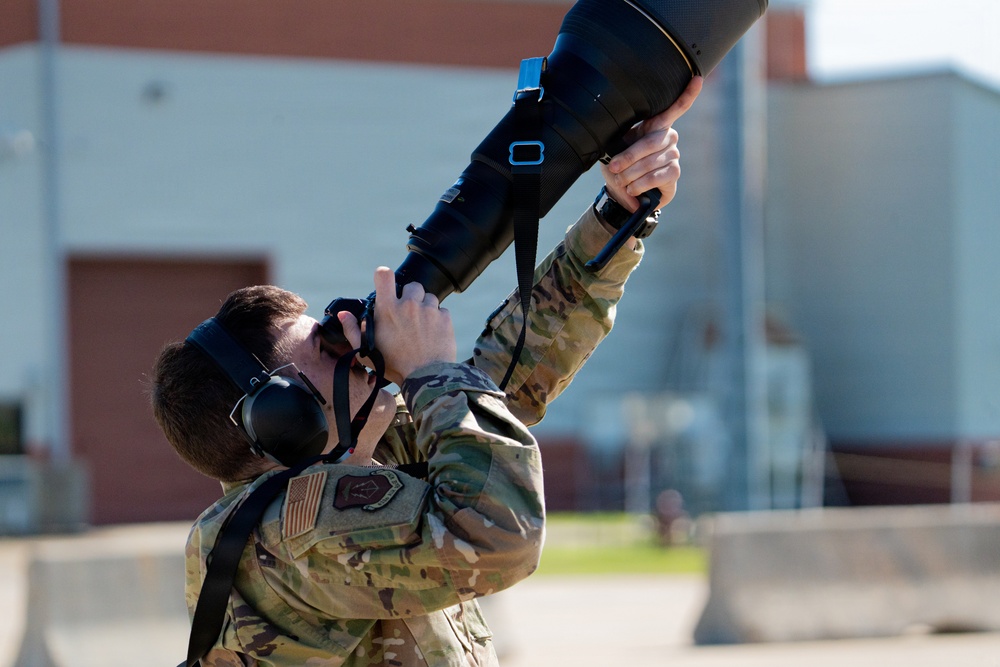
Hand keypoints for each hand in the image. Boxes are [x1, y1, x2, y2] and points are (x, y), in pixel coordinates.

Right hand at [343, 267, 455, 384]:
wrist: (425, 378)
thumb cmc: (393, 366)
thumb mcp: (365, 351)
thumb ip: (352, 330)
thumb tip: (343, 315)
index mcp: (387, 309)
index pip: (384, 275)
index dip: (383, 276)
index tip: (385, 283)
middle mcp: (409, 304)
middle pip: (411, 286)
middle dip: (409, 297)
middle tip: (407, 315)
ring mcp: (429, 310)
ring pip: (428, 297)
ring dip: (425, 307)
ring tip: (420, 326)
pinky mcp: (445, 318)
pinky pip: (441, 310)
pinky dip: (438, 319)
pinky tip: (432, 334)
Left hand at [600, 76, 702, 212]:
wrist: (624, 194)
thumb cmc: (620, 168)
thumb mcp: (614, 150)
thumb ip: (619, 140)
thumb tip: (612, 132)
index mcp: (655, 126)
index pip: (674, 109)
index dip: (687, 95)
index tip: (697, 79)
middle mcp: (669, 137)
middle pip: (650, 143)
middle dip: (628, 157)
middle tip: (614, 168)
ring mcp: (673, 154)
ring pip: (651, 162)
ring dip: (631, 174)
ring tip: (621, 182)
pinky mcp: (674, 172)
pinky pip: (657, 176)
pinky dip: (641, 184)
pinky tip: (633, 188)